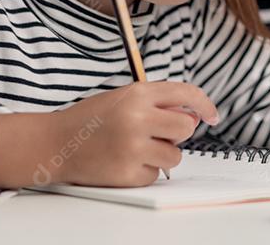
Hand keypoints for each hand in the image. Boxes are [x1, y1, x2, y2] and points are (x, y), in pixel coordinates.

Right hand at [46, 81, 217, 186]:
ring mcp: (133, 147)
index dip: (205, 104)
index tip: (213, 115)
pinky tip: (123, 162)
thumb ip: (156, 102)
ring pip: (174, 155)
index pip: (185, 94)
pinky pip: (155, 175)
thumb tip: (191, 116)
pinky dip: (144, 171)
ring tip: (135, 148)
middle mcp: (138, 118)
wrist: (55, 143)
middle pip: (186, 128)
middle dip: (178, 133)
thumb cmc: (91, 119)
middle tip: (159, 134)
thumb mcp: (123, 98)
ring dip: (161, 154)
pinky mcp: (128, 173)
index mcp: (138, 94)